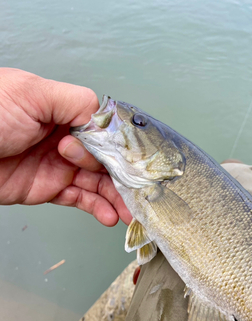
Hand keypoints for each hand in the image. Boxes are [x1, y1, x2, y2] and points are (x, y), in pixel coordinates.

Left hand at [0, 68, 130, 225]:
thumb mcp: (31, 94)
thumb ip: (74, 102)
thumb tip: (104, 118)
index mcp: (63, 112)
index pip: (104, 130)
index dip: (120, 147)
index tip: (134, 163)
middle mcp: (64, 139)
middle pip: (106, 160)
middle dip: (124, 176)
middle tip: (139, 192)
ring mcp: (58, 166)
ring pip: (98, 183)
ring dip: (117, 198)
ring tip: (131, 212)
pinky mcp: (48, 189)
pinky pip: (80, 200)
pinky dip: (98, 208)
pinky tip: (110, 215)